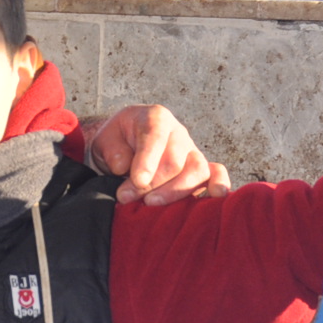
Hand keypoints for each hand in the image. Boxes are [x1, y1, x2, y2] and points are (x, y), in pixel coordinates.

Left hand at [87, 104, 230, 206]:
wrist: (122, 149)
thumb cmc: (115, 144)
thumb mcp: (105, 141)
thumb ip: (112, 151)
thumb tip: (124, 167)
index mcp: (156, 118)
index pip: (156, 137)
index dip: (147, 161)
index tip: (137, 181)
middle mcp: (178, 134)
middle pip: (175, 160)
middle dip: (152, 183)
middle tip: (127, 197)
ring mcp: (192, 152)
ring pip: (197, 170)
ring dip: (175, 191)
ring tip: (151, 204)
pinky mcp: (201, 172)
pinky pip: (217, 174)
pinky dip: (218, 185)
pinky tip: (213, 197)